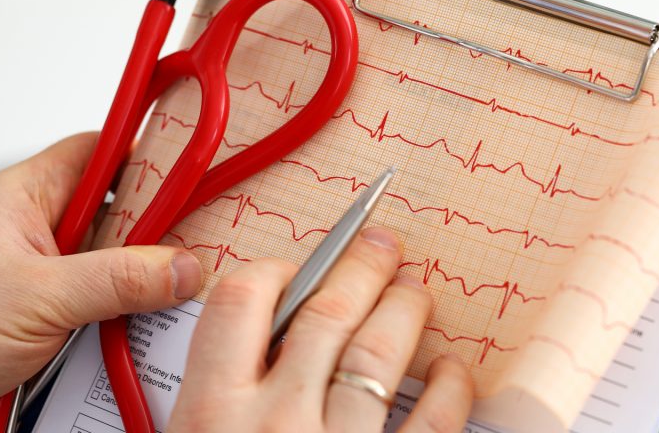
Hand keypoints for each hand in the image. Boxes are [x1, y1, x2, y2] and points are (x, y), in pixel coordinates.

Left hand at [0, 134, 203, 431]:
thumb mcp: (35, 297)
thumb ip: (117, 279)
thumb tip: (183, 267)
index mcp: (26, 199)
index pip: (99, 153)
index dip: (147, 152)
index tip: (196, 163)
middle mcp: (43, 235)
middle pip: (122, 214)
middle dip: (163, 228)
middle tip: (207, 236)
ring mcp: (53, 281)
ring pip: (123, 268)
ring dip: (151, 284)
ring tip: (188, 290)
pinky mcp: (60, 324)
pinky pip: (115, 312)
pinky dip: (137, 323)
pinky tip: (158, 332)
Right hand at [169, 227, 474, 431]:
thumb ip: (206, 400)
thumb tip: (236, 347)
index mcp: (212, 413)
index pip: (242, 301)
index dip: (274, 271)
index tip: (294, 269)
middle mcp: (276, 422)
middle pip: (327, 312)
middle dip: (360, 267)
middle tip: (383, 245)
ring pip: (379, 351)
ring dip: (403, 309)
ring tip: (414, 289)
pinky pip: (431, 423)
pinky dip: (449, 390)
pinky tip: (451, 371)